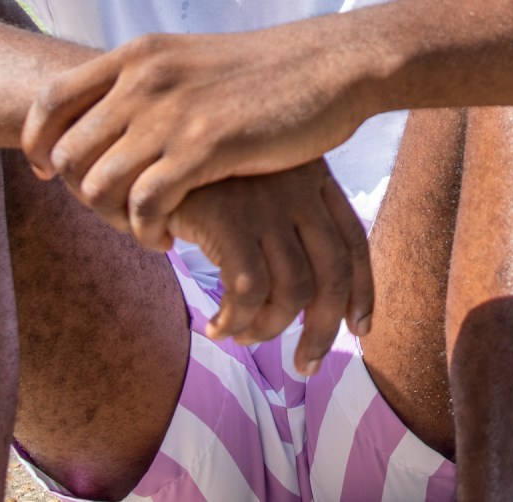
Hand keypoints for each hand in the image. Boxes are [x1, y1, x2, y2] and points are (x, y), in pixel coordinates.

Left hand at [20, 28, 369, 248]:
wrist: (330, 66)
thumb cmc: (267, 72)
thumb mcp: (192, 61)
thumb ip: (149, 80)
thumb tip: (114, 111)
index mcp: (138, 54)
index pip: (49, 99)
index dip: (37, 143)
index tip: (48, 173)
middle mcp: (144, 78)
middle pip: (66, 154)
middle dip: (81, 195)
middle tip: (116, 214)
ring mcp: (172, 112)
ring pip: (98, 186)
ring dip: (114, 222)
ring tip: (146, 230)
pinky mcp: (205, 146)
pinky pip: (144, 205)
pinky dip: (147, 232)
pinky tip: (172, 238)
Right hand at [169, 159, 373, 376]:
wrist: (150, 149)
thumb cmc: (201, 176)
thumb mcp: (254, 184)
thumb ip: (283, 221)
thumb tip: (304, 297)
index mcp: (313, 175)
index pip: (352, 242)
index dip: (362, 291)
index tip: (359, 329)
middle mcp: (299, 187)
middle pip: (333, 274)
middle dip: (322, 330)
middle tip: (304, 365)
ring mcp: (267, 202)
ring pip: (292, 291)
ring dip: (268, 330)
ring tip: (241, 337)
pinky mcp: (230, 218)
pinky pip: (249, 291)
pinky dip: (237, 320)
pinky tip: (217, 327)